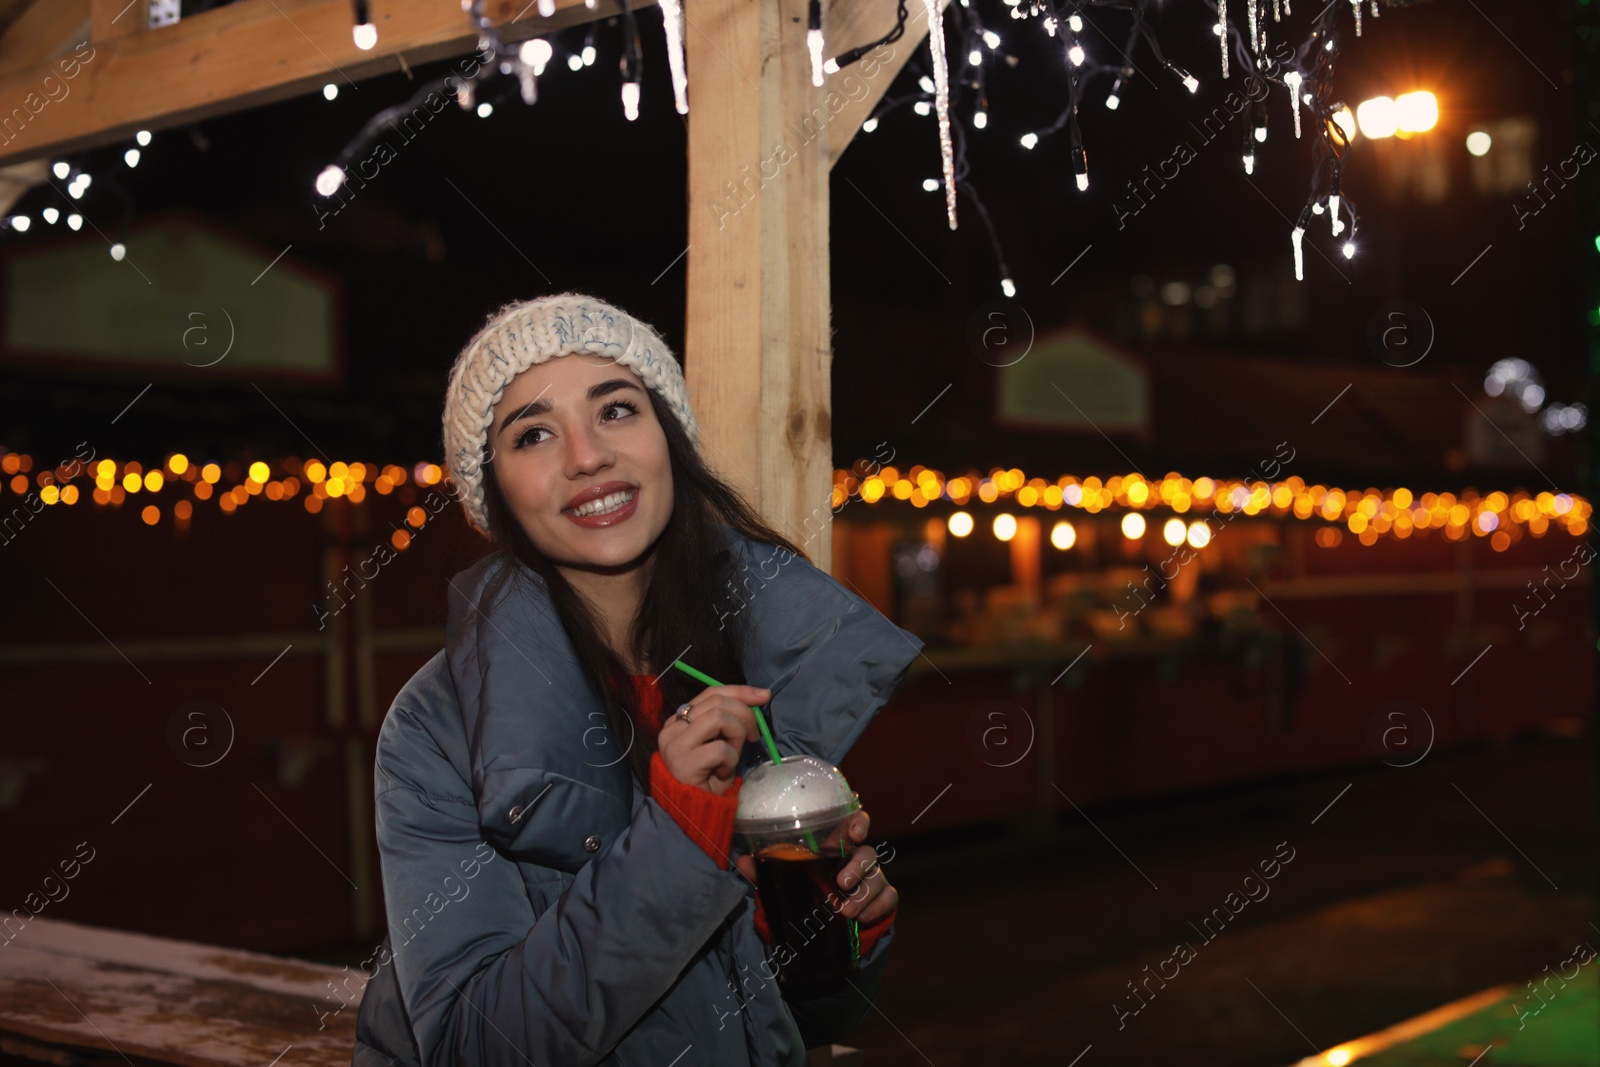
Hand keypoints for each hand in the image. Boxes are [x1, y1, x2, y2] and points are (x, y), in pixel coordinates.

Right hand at [657, 685, 769, 795]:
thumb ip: (730, 719)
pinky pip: (720, 749)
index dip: (740, 691)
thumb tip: (760, 695)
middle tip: (753, 736)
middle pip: (716, 702)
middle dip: (744, 714)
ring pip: (717, 717)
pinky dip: (731, 759)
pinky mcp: (682, 763)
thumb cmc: (710, 776)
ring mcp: (675, 745)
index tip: (764, 696)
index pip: (711, 693)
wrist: (696, 812)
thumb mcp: (722, 740)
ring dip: (736, 735)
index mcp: (679, 720)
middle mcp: (672, 728)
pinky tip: (724, 772)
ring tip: (734, 754)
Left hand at [734, 809, 898, 924]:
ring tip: (846, 912)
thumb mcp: (783, 883)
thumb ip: (764, 872)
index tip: (854, 831)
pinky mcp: (882, 900)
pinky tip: (862, 919)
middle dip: (858, 865)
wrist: (826, 927)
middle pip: (868, 852)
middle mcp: (856, 859)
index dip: (858, 822)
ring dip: (864, 894)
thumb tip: (742, 862)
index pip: (852, 825)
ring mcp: (871, 879)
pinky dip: (877, 907)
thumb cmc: (806, 893)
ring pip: (878, 877)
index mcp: (835, 848)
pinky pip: (888, 898)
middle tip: (841, 882)